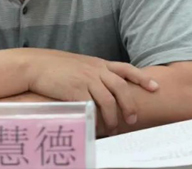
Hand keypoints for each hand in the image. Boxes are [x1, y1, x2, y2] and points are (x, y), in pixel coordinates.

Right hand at [25, 49, 157, 134]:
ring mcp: (87, 80)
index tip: (155, 87)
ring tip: (113, 128)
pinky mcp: (76, 91)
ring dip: (114, 118)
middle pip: (122, 88)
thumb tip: (105, 85)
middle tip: (132, 119)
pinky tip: (97, 125)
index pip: (126, 69)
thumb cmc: (56, 66)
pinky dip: (98, 118)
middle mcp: (96, 70)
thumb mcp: (80, 64)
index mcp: (98, 63)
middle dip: (130, 105)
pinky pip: (93, 107)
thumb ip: (94, 72)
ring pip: (110, 101)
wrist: (36, 65)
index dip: (142, 78)